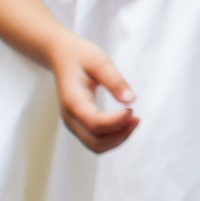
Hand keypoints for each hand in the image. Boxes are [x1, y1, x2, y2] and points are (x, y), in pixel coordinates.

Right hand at [48, 32, 138, 153]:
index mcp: (73, 101)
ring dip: (118, 138)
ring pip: (96, 145)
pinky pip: (96, 140)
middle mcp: (70, 117)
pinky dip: (112, 136)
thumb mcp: (99, 61)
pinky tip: (126, 121)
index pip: (95, 123)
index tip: (132, 109)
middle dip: (120, 135)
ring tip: (134, 120)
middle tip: (137, 118)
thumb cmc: (80, 56)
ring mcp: (73, 123)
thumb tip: (131, 100)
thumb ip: (115, 80)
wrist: (61, 56)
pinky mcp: (79, 123)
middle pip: (95, 142)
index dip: (116, 121)